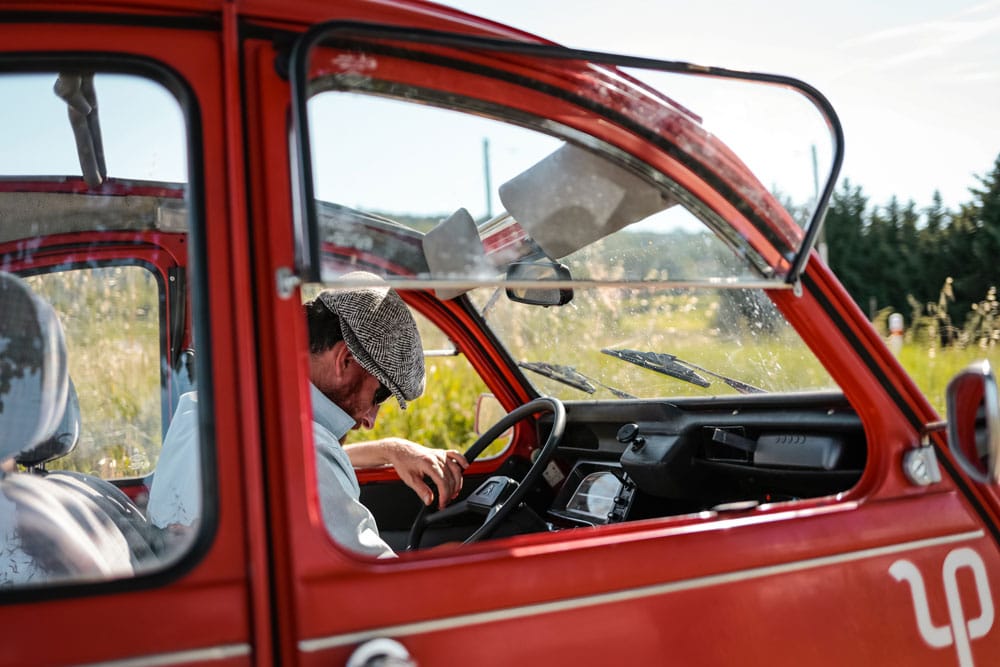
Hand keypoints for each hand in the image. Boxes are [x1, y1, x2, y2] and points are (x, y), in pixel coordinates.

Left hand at [346, 438, 467, 508]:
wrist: (400, 450)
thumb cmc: (403, 463)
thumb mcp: (409, 479)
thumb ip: (421, 490)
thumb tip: (430, 501)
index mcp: (429, 464)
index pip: (443, 483)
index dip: (444, 496)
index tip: (442, 504)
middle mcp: (437, 457)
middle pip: (451, 478)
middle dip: (450, 492)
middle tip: (445, 502)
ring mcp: (440, 454)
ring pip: (456, 469)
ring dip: (458, 482)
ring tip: (454, 493)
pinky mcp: (442, 452)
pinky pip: (456, 455)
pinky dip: (462, 461)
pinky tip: (465, 467)